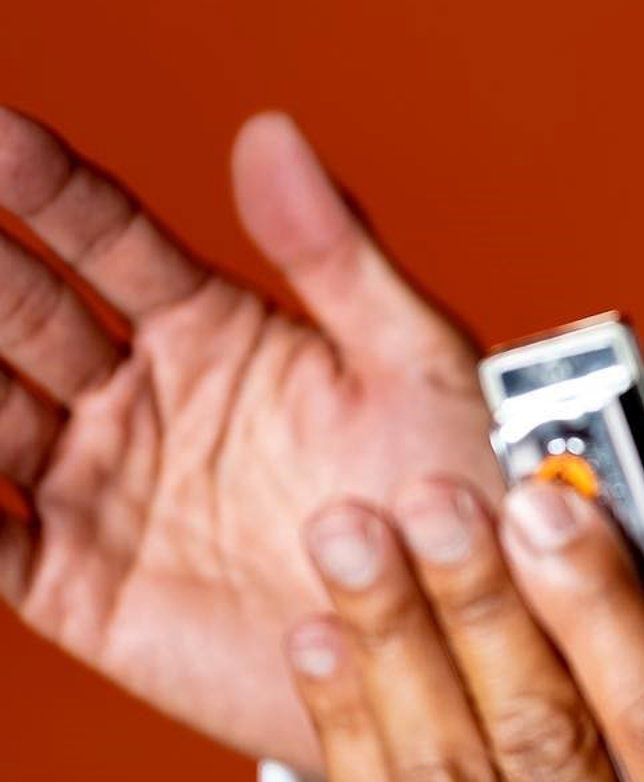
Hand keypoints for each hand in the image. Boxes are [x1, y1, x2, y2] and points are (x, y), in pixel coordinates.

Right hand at [0, 108, 497, 775]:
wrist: (461, 648)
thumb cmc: (456, 498)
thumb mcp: (415, 367)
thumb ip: (336, 257)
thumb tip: (270, 133)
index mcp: (214, 332)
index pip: (104, 237)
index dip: (44, 183)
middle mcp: (140, 400)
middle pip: (20, 311)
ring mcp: (99, 489)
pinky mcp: (78, 586)